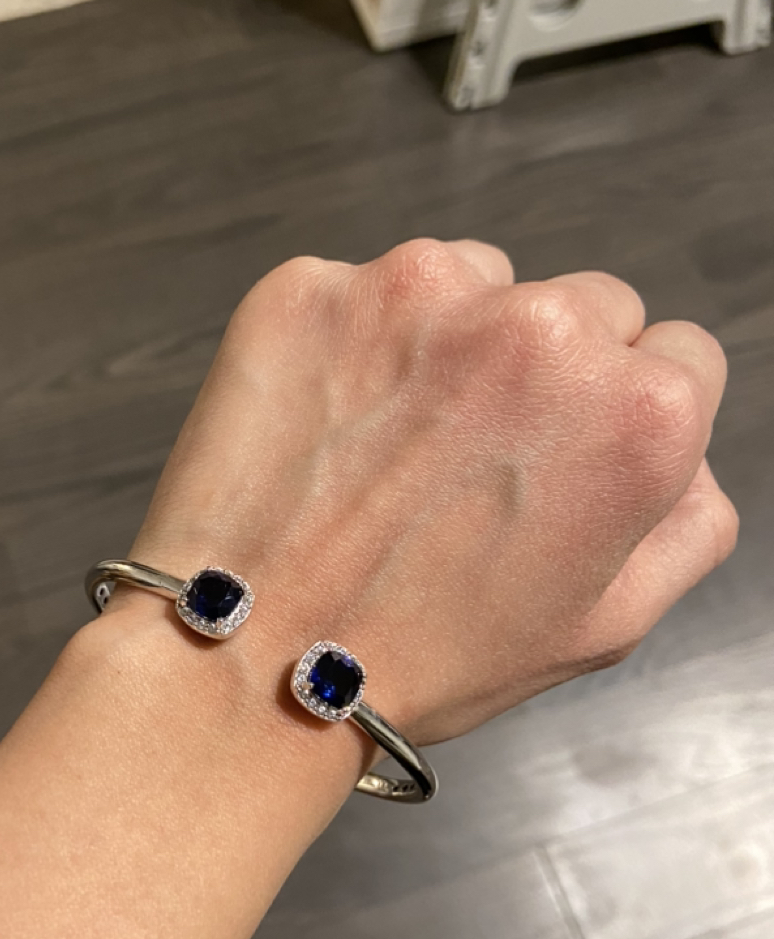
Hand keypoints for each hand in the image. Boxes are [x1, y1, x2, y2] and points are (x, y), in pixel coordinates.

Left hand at [125, 239, 735, 744]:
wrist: (251, 657)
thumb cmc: (428, 656)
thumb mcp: (606, 624)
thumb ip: (687, 519)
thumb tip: (685, 449)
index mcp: (635, 411)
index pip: (676, 353)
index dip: (622, 413)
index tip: (560, 458)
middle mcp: (540, 327)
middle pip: (585, 305)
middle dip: (547, 370)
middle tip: (473, 459)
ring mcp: (418, 293)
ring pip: (478, 281)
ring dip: (455, 340)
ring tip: (394, 445)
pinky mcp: (313, 285)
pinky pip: (365, 289)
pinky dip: (356, 339)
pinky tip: (331, 423)